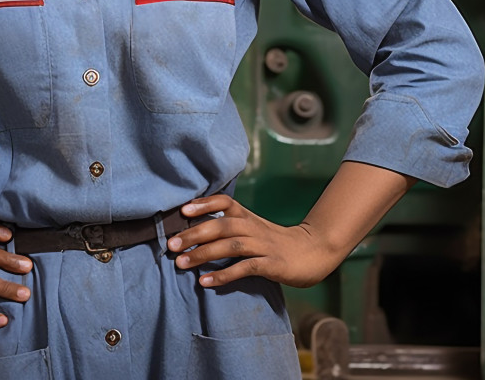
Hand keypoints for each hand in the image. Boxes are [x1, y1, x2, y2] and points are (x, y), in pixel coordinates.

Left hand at [167, 195, 340, 289]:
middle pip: (221, 225)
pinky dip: (223, 274)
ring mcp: (263, 245)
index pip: (225, 202)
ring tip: (181, 263)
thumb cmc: (277, 242)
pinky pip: (244, 268)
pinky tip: (206, 281)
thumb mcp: (254, 228)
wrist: (313, 252)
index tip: (183, 210)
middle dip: (194, 234)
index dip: (204, 204)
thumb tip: (197, 231)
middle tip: (171, 245)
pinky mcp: (272, 264)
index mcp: (248, 216)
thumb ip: (231, 227)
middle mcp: (253, 227)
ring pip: (230, 245)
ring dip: (203, 254)